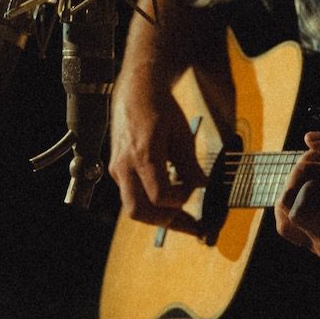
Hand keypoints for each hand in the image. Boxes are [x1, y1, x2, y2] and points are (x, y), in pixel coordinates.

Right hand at [108, 60, 205, 234]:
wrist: (135, 92)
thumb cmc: (159, 108)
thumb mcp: (181, 133)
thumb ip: (190, 163)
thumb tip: (201, 185)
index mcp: (142, 155)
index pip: (159, 196)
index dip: (180, 199)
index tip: (194, 190)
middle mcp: (125, 166)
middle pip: (138, 211)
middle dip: (166, 222)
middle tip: (191, 226)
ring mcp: (118, 170)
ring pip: (132, 208)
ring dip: (158, 217)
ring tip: (183, 218)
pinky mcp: (117, 171)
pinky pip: (131, 196)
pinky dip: (150, 203)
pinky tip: (169, 198)